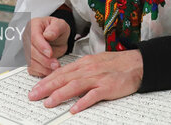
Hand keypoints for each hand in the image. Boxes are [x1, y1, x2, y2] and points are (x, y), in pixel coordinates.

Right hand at [25, 17, 70, 76]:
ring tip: (55, 67)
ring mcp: (28, 50)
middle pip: (31, 51)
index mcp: (34, 26)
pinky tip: (50, 70)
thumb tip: (48, 35)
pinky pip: (32, 69)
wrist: (59, 38)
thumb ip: (56, 28)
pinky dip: (41, 72)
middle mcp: (28, 38)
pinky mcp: (30, 60)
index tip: (50, 53)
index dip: (41, 46)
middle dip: (44, 60)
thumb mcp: (61, 25)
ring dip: (43, 67)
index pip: (33, 36)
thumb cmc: (58, 30)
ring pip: (30, 61)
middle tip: (55, 63)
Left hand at [28, 50, 142, 113]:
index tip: (35, 88)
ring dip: (60, 94)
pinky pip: (94, 95)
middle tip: (33, 96)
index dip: (46, 80)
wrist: (138, 63)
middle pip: (64, 78)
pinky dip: (83, 102)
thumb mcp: (95, 63)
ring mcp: (98, 78)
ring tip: (48, 103)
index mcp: (84, 63)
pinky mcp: (108, 87)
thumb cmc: (117, 64)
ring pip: (75, 85)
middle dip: (46, 87)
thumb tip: (65, 79)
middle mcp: (89, 69)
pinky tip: (74, 108)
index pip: (61, 72)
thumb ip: (81, 71)